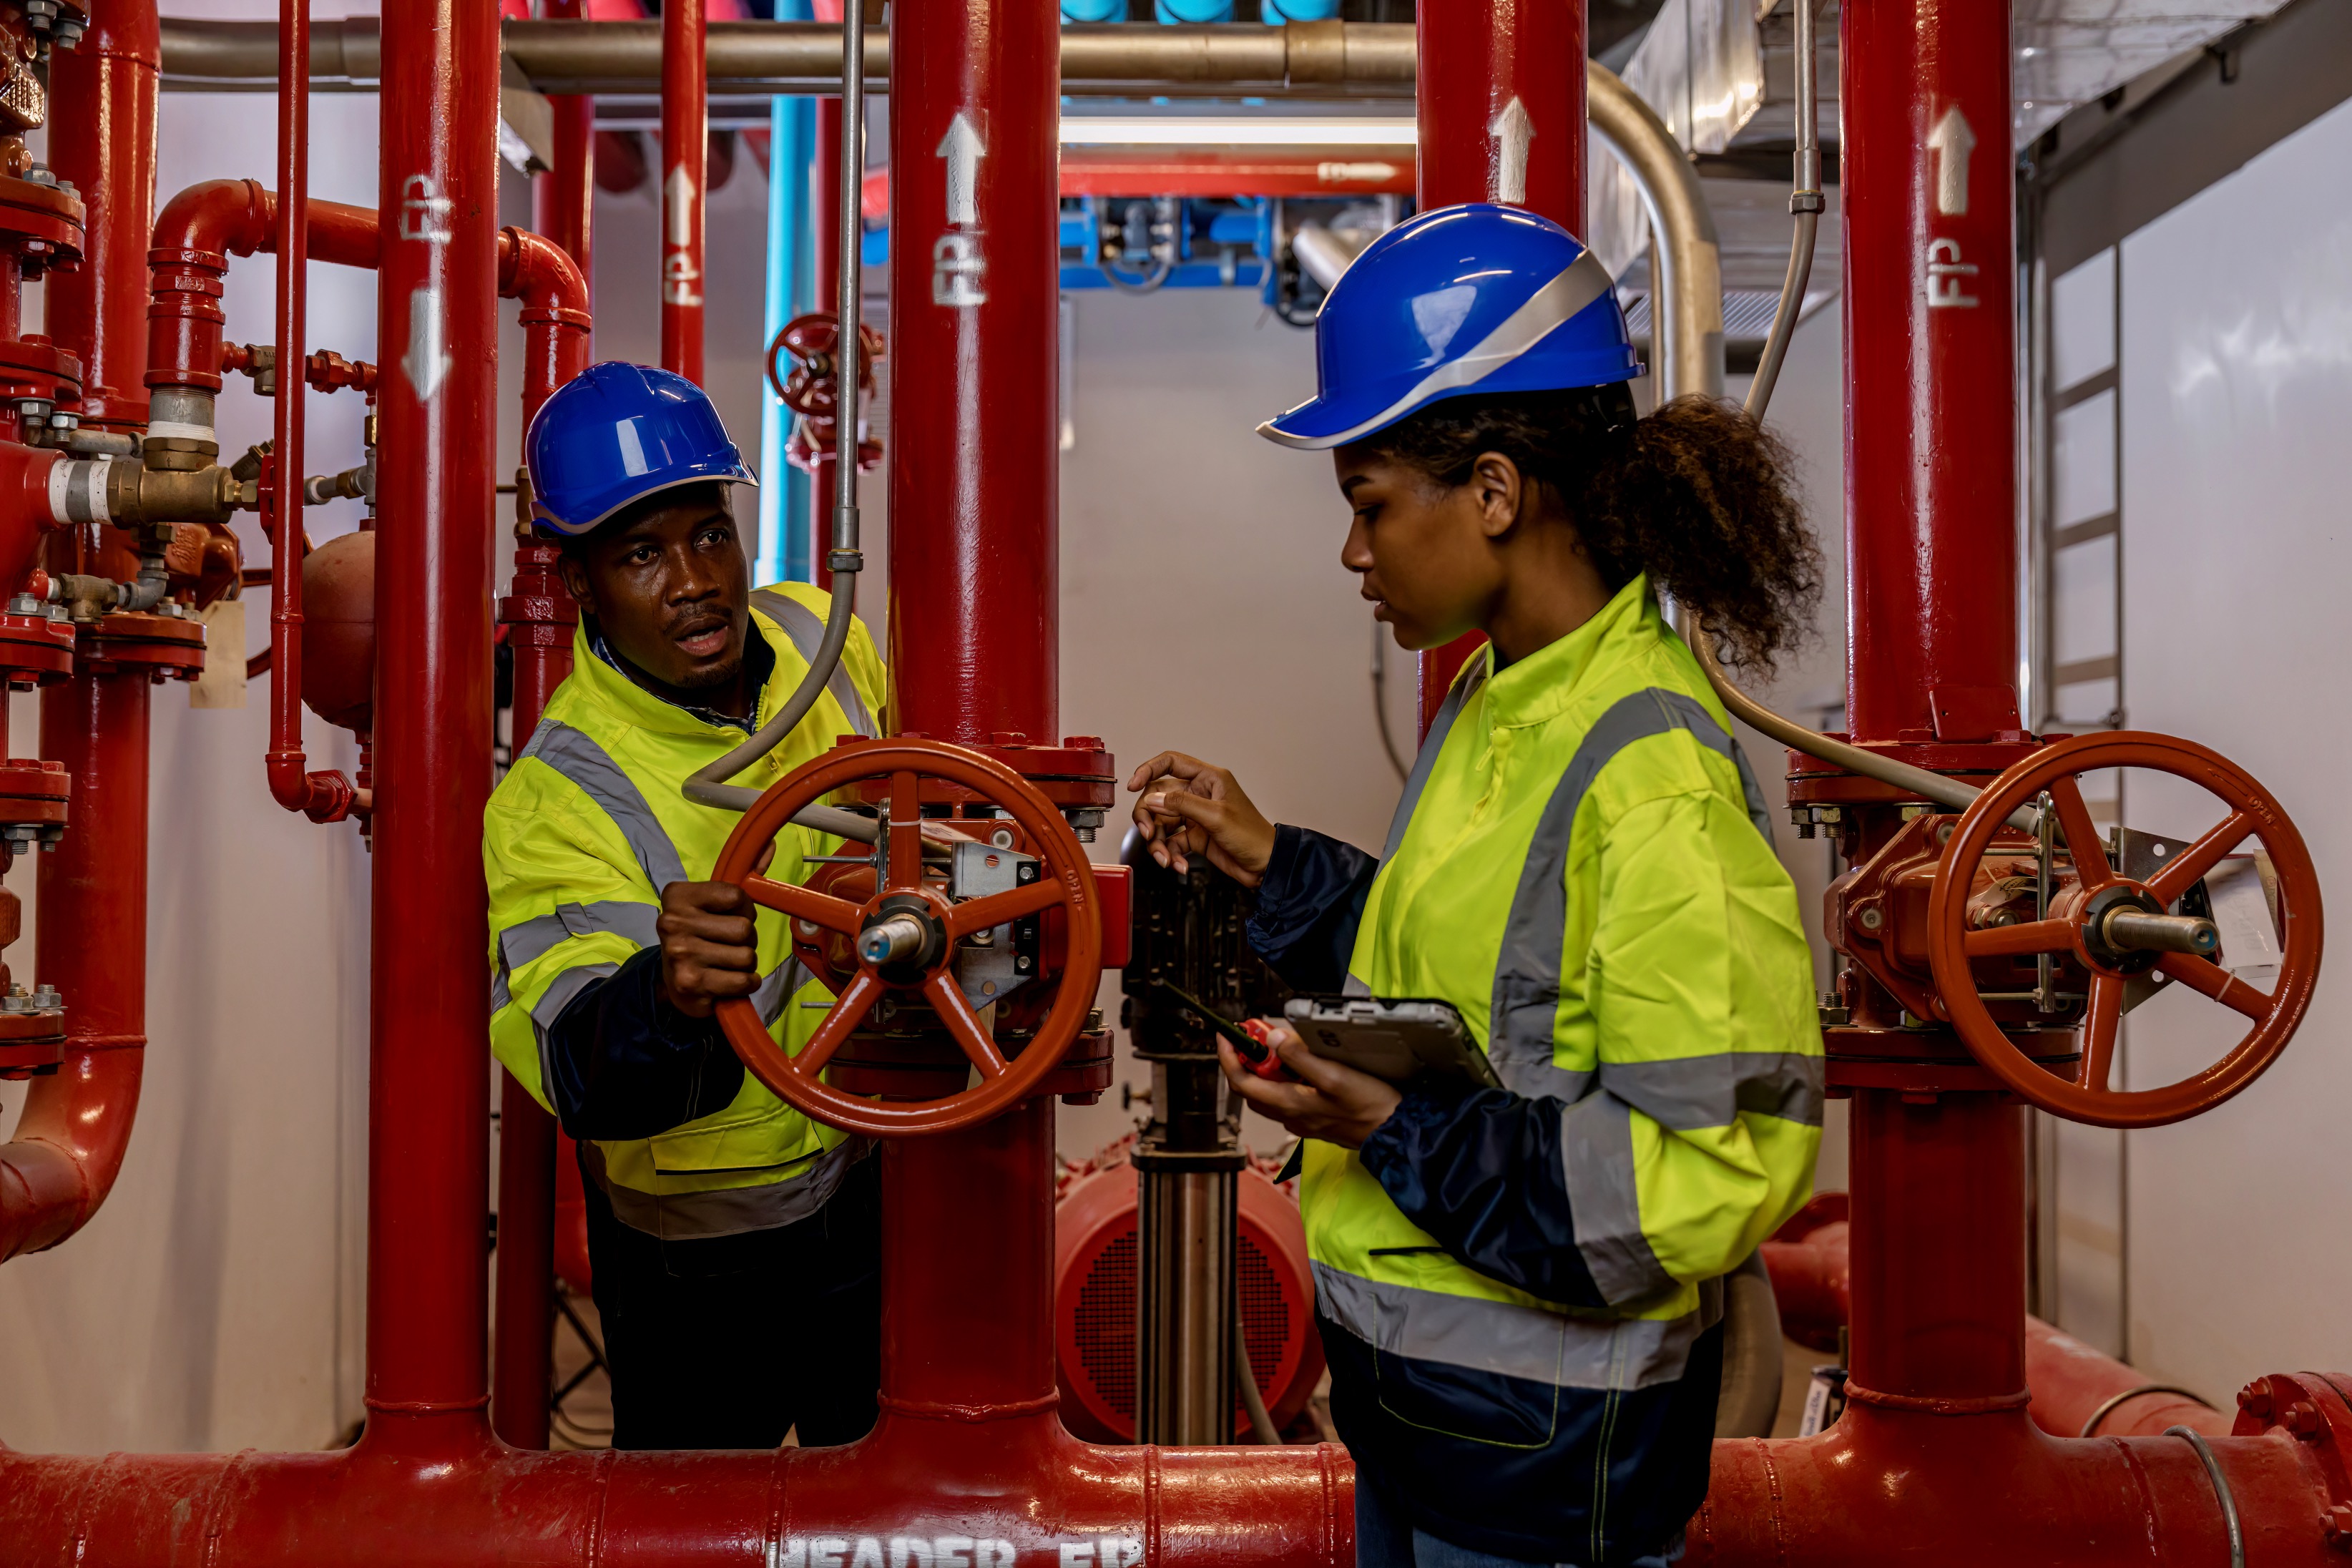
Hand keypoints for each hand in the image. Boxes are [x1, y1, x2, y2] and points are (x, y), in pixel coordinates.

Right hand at [656, 879, 762, 1018]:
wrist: (673, 983)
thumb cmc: (699, 937)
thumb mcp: (712, 904)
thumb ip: (743, 877)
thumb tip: (771, 845)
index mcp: (678, 896)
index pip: (737, 895)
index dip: (745, 910)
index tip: (730, 918)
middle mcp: (673, 923)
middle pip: (745, 929)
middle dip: (747, 940)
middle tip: (728, 946)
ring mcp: (681, 955)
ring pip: (747, 956)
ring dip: (746, 964)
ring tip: (726, 964)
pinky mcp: (691, 984)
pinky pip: (743, 980)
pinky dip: (745, 983)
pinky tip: (728, 982)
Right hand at [1125, 751, 1277, 885]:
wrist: (1265, 866)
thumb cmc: (1253, 835)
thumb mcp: (1216, 816)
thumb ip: (1182, 804)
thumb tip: (1152, 798)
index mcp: (1208, 779)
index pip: (1170, 762)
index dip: (1148, 770)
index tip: (1133, 786)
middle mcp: (1198, 794)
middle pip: (1158, 797)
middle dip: (1148, 816)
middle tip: (1148, 834)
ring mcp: (1194, 816)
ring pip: (1161, 822)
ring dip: (1158, 842)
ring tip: (1166, 859)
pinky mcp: (1194, 836)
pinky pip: (1171, 841)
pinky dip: (1170, 854)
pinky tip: (1178, 865)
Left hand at [1218, 1023, 1400, 1149]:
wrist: (1395, 1133)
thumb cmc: (1370, 1108)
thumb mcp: (1335, 1075)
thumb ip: (1301, 1058)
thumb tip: (1272, 1040)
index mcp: (1289, 1104)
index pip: (1241, 1082)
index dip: (1228, 1057)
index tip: (1226, 1036)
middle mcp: (1291, 1115)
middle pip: (1251, 1088)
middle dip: (1246, 1060)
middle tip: (1253, 1036)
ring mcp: (1303, 1120)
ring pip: (1269, 1094)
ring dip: (1267, 1069)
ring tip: (1279, 1046)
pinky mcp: (1316, 1120)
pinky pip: (1288, 1098)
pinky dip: (1285, 1079)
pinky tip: (1303, 1067)